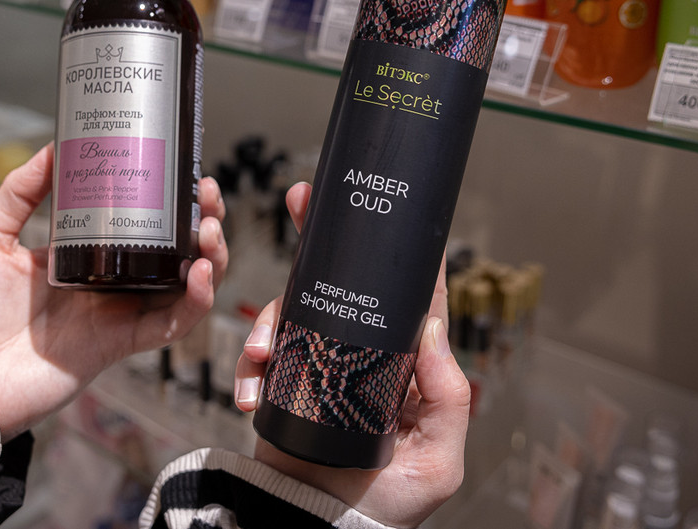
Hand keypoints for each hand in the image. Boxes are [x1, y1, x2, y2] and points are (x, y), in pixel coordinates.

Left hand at [0, 143, 227, 438]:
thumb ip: (18, 193)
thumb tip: (52, 146)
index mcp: (86, 255)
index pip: (141, 220)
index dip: (169, 198)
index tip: (181, 168)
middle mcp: (110, 282)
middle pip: (174, 249)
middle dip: (201, 220)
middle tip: (207, 193)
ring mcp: (118, 313)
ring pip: (184, 285)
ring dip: (209, 256)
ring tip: (211, 229)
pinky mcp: (120, 343)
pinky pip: (169, 324)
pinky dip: (194, 303)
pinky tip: (199, 275)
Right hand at [234, 182, 470, 528]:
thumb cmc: (385, 506)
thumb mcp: (438, 462)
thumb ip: (449, 400)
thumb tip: (430, 328)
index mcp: (406, 369)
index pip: (411, 301)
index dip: (402, 254)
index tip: (391, 212)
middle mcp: (363, 356)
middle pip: (343, 282)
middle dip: (319, 238)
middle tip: (303, 200)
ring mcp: (320, 364)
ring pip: (295, 309)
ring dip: (271, 318)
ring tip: (261, 353)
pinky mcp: (284, 380)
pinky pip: (261, 354)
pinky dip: (249, 363)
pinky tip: (249, 387)